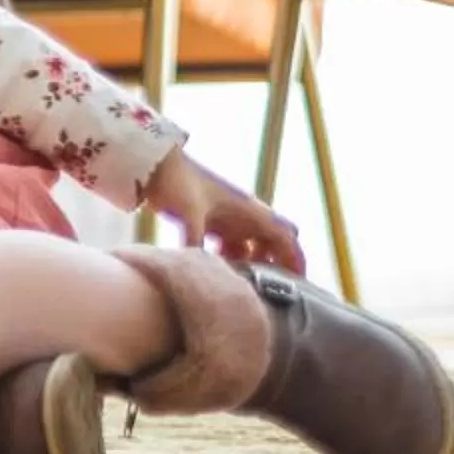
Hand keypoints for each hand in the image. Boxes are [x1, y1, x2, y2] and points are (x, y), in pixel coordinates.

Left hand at [141, 147, 306, 273]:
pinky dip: (231, 260)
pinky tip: (218, 273)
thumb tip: (197, 270)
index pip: (285, 236)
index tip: (299, 284)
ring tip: (241, 286)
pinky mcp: (212, 222)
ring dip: (251, 264)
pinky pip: (232, 245)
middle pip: (273, 242)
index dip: (295, 258)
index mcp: (249, 209)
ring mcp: (229, 217)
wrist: (154, 164)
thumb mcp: (189, 214)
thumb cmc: (177, 182)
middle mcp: (245, 213)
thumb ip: (195, 242)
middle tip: (267, 289)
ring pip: (252, 246)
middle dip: (275, 264)